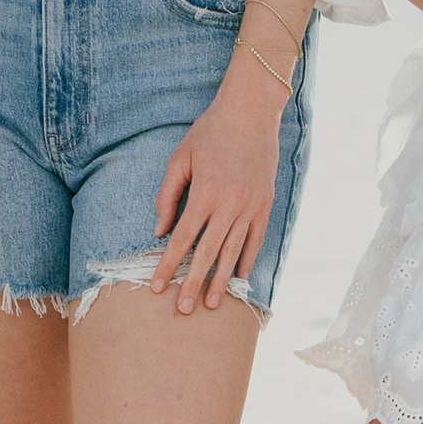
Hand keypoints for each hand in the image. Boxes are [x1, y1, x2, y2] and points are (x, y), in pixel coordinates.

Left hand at [149, 76, 283, 314]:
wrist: (251, 112)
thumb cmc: (210, 132)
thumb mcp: (180, 159)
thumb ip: (168, 196)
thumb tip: (160, 231)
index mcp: (205, 193)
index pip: (183, 239)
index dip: (168, 265)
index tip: (157, 287)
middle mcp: (230, 204)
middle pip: (208, 253)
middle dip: (194, 283)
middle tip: (183, 310)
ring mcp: (251, 206)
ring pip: (233, 252)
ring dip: (221, 280)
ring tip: (213, 304)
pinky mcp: (265, 204)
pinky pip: (255, 239)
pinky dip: (246, 260)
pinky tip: (238, 277)